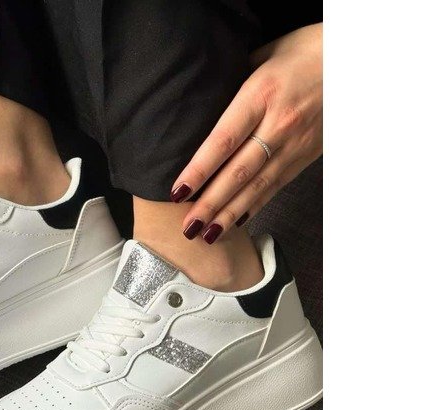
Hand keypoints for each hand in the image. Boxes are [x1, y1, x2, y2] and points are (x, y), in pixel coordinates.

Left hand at [173, 23, 322, 241]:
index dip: (199, 171)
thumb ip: (233, 86)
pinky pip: (276, 186)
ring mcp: (295, 144)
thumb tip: (202, 109)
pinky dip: (255, 206)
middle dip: (210, 204)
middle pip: (238, 172)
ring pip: (257, 186)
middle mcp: (279, 124)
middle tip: (188, 228)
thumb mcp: (262, 56)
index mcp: (262, 94)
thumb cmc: (302, 51)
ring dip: (230, 214)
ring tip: (207, 236)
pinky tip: (237, 222)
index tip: (177, 193)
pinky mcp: (306, 155)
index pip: (223, 141)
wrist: (353, 58)